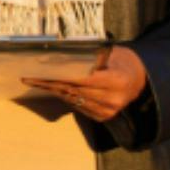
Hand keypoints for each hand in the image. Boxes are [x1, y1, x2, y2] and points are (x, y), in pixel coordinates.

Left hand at [23, 46, 147, 121]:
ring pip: (73, 100)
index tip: (42, 72)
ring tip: (36, 82)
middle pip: (74, 91)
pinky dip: (64, 97)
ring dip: (54, 91)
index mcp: (117, 81)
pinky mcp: (103, 117)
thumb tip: (64, 55)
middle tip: (31, 77)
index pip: (82, 79)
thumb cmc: (121, 60)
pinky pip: (78, 106)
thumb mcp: (112, 53)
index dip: (61, 75)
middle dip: (51, 83)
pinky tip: (52, 89)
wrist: (138, 78)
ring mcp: (108, 111)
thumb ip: (92, 57)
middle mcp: (112, 99)